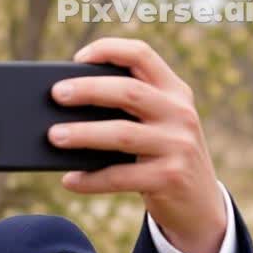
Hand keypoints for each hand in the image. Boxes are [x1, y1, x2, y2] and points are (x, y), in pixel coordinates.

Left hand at [48, 37, 226, 252]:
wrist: (199, 203)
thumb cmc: (161, 155)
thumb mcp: (156, 125)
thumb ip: (126, 111)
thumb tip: (64, 109)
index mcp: (174, 91)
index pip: (142, 56)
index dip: (109, 50)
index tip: (78, 57)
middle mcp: (180, 113)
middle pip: (129, 92)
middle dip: (89, 90)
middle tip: (56, 94)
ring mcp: (178, 145)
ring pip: (122, 134)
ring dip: (83, 134)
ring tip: (53, 136)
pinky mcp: (169, 177)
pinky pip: (120, 176)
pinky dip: (91, 179)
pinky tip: (69, 180)